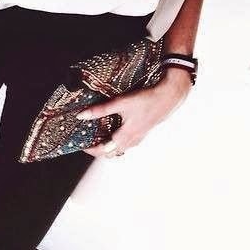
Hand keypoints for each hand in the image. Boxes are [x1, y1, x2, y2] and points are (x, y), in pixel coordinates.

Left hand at [77, 68, 191, 157]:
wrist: (167, 97)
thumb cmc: (145, 100)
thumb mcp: (121, 103)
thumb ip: (101, 110)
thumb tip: (82, 115)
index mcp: (125, 137)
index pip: (103, 151)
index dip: (91, 150)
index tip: (81, 145)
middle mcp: (132, 141)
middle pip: (112, 152)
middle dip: (99, 149)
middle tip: (89, 140)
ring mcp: (138, 137)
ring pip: (120, 148)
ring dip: (109, 145)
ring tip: (100, 134)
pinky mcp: (143, 131)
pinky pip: (128, 142)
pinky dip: (118, 139)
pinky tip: (116, 127)